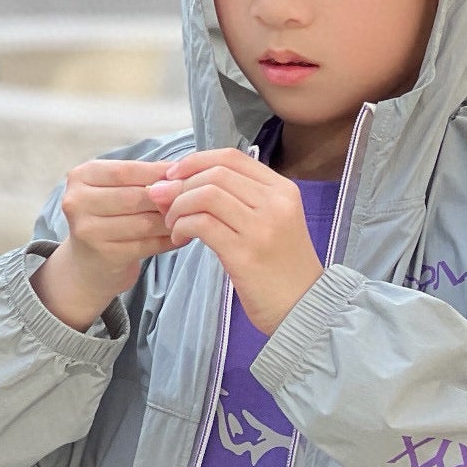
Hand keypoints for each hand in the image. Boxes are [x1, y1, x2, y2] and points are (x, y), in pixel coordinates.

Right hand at [31, 156, 177, 331]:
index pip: (125, 171)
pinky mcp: (104, 255)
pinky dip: (167, 240)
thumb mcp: (116, 190)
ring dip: (171, 221)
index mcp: (81, 177)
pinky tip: (180, 237)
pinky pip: (146, 244)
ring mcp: (87, 230)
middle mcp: (77, 202)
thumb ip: (142, 179)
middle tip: (192, 199)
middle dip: (167, 199)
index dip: (157, 172)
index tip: (184, 174)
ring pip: (143, 222)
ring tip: (189, 218)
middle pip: (134, 197)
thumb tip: (181, 172)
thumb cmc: (109, 218)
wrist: (88, 264)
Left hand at [147, 148, 324, 337]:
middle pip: (215, 174)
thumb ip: (240, 200)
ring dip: (178, 206)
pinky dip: (182, 226)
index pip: (232, 158)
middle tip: (163, 202)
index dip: (195, 161)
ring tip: (173, 225)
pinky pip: (202, 224)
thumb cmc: (281, 268)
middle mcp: (275, 203)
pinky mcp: (244, 254)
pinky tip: (179, 239)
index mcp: (283, 190)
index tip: (174, 175)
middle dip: (180, 184)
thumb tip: (182, 182)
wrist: (303, 308)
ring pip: (206, 195)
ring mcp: (261, 228)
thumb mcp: (272, 222)